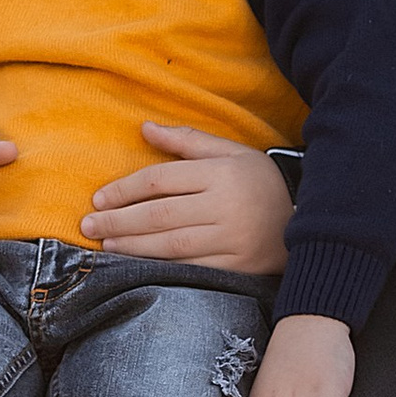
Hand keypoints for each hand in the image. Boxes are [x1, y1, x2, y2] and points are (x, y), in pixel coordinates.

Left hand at [79, 123, 291, 271]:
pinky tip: (137, 265)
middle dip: (119, 221)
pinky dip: (160, 267)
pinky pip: (190, 268)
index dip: (125, 189)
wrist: (307, 220)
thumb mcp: (230, 152)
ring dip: (132, 246)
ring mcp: (231, 239)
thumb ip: (187, 140)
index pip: (161, 180)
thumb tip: (144, 128)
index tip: (99, 199)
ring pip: (171, 245)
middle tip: (88, 226)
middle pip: (160, 214)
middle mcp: (224, 206)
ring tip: (105, 245)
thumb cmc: (259, 181)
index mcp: (220, 173)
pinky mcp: (235, 267)